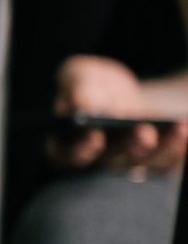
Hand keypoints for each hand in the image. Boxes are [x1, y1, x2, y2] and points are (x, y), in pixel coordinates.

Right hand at [52, 54, 187, 173]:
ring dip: (164, 150)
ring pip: (147, 167)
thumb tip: (82, 106)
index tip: (95, 135)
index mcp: (66, 143)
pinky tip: (185, 129)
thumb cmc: (94, 84)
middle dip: (131, 148)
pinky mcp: (157, 162)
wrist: (126, 91)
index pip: (67, 157)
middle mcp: (97, 161)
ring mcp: (129, 164)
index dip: (80, 151)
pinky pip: (171, 163)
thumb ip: (76, 88)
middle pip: (113, 164)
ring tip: (177, 127)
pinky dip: (180, 149)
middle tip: (144, 131)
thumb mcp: (80, 75)